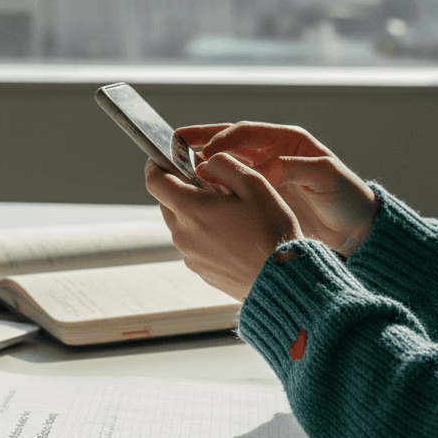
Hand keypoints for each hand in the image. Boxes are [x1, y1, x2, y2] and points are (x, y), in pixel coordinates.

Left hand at [145, 154, 301, 300]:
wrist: (283, 279)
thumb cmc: (271, 231)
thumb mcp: (254, 185)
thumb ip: (224, 165)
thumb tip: (205, 162)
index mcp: (190, 209)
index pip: (154, 180)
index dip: (157, 164)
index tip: (167, 158)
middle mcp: (183, 234)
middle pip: (168, 201)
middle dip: (183, 188)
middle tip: (213, 185)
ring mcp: (190, 255)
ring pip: (182, 223)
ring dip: (196, 213)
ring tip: (229, 213)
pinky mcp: (200, 270)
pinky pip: (194, 244)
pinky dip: (205, 234)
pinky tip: (233, 236)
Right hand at [177, 122, 377, 255]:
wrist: (358, 229)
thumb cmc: (347, 198)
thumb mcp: (324, 177)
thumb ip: (294, 169)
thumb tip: (263, 170)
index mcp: (288, 141)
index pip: (245, 132)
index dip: (221, 139)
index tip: (203, 153)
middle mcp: (273, 154)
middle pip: (229, 142)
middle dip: (201, 144)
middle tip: (175, 148)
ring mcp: (266, 176)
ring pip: (226, 165)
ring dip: (203, 167)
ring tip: (180, 173)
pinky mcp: (263, 197)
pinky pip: (232, 188)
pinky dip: (215, 189)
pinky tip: (200, 197)